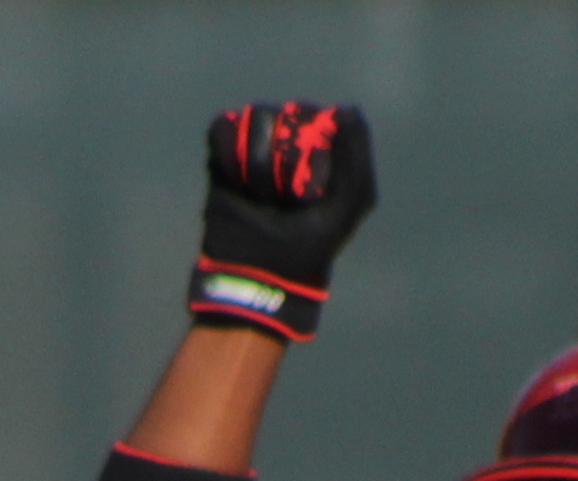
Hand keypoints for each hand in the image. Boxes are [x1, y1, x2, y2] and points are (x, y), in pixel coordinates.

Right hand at [187, 101, 374, 341]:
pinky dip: (229, 154)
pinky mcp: (221, 160)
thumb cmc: (311, 243)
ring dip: (257, 162)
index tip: (312, 171)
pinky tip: (237, 182)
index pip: (313, 115)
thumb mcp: (350, 201)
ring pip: (253, 118)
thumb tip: (343, 109)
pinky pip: (221, 130)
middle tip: (284, 194)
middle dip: (284, 155)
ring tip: (259, 195)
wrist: (258, 274)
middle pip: (285, 113)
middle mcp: (285, 143)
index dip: (312, 137)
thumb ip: (356, 155)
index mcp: (317, 150)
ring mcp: (251, 148)